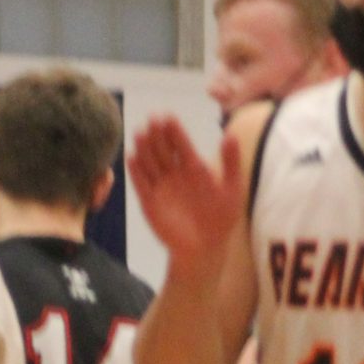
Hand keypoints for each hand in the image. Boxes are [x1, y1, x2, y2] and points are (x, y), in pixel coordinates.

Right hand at [125, 117, 243, 278]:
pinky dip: (136, 172)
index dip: (175, 131)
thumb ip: (231, 163)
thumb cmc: (221, 217)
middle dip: (157, 134)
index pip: (182, 144)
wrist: (205, 247)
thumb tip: (231, 135)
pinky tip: (131, 157)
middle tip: (153, 119)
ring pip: (150, 162)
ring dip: (144, 148)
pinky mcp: (149, 201)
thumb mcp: (232, 189)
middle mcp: (174, 173)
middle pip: (163, 149)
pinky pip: (141, 184)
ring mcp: (161, 186)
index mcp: (194, 167)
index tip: (168, 116)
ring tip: (140, 132)